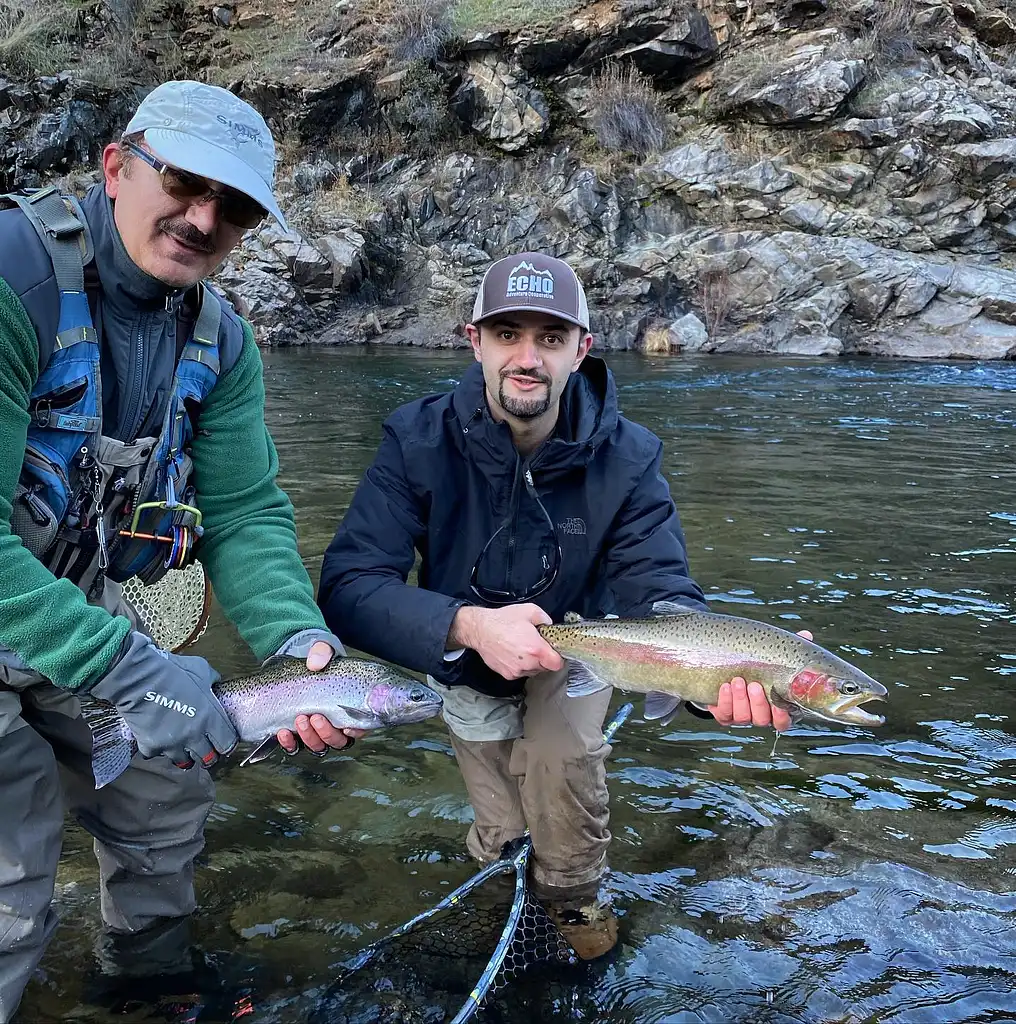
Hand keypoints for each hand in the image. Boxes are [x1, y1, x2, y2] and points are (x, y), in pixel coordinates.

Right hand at [88, 631, 237, 767]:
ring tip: (180, 744)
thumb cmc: (172, 671)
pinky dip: (157, 748)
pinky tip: (157, 737)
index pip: (227, 744)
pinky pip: (157, 755)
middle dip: (207, 755)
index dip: (226, 744)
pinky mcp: (151, 746)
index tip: (221, 741)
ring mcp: (172, 744)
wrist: (139, 677)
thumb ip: (212, 680)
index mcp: (211, 718)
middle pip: (208, 759)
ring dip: (184, 754)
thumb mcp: (201, 670)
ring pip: (184, 762)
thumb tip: (214, 684)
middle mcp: (194, 735)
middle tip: (202, 747)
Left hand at [276, 641, 367, 754]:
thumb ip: (322, 652)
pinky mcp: (296, 733)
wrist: (295, 665)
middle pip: (338, 741)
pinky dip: (290, 743)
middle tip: (317, 717)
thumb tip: (315, 663)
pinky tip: (283, 732)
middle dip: (327, 733)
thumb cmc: (318, 660)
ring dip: (310, 737)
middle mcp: (336, 723)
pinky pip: (294, 747)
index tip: (346, 727)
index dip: (356, 732)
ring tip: (300, 719)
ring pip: (318, 746)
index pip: (360, 728)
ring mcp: (316, 731)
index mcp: (351, 706)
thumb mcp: (323, 650)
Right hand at [448, 604, 563, 679]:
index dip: (557, 657)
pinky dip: (520, 665)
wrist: (480, 629)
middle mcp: (527, 663)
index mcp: (536, 649)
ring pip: (533, 671)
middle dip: (543, 658)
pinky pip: (520, 672)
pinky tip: (513, 653)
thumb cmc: (502, 620)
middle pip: (545, 668)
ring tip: (522, 648)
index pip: (557, 664)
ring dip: (531, 662)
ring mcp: (517, 671)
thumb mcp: (530, 611)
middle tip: (535, 645)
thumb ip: (546, 619)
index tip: (553, 651)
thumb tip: (551, 627)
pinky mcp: (507, 674)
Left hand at [706, 630, 812, 732]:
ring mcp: (740, 716)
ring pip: (742, 717)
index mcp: (775, 708)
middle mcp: (758, 715)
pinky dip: (724, 701)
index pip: (782, 722)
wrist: (727, 669)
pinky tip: (725, 686)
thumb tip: (806, 635)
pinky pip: (723, 714)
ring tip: (737, 680)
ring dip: (739, 700)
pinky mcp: (723, 714)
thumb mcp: (773, 658)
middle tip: (754, 685)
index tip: (779, 704)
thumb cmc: (757, 666)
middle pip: (761, 720)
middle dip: (758, 703)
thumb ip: (789, 651)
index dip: (781, 716)